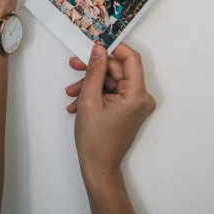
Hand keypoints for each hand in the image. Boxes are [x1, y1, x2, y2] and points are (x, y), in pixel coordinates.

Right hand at [65, 44, 155, 183]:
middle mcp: (142, 97)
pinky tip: (77, 102)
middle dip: (94, 69)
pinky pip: (113, 92)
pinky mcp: (129, 109)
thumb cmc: (94, 138)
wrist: (98, 169)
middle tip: (74, 64)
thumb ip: (94, 70)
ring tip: (71, 92)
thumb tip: (98, 48)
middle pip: (118, 70)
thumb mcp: (89, 100)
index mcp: (137, 94)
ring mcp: (136, 104)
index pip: (131, 58)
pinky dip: (96, 94)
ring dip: (91, 83)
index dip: (114, 48)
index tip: (95, 45)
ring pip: (112, 81)